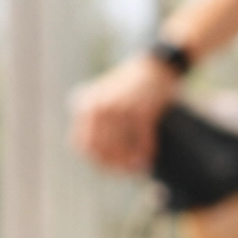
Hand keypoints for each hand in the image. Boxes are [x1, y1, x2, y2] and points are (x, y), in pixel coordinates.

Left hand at [70, 53, 179, 172]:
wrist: (153, 66)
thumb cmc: (127, 88)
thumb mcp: (100, 99)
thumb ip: (92, 124)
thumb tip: (96, 160)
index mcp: (85, 106)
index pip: (83, 146)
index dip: (96, 162)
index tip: (109, 168)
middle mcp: (99, 107)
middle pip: (102, 151)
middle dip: (115, 166)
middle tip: (126, 170)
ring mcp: (120, 109)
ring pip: (121, 149)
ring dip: (130, 162)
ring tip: (137, 166)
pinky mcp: (142, 111)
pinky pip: (141, 141)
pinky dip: (145, 152)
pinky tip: (148, 157)